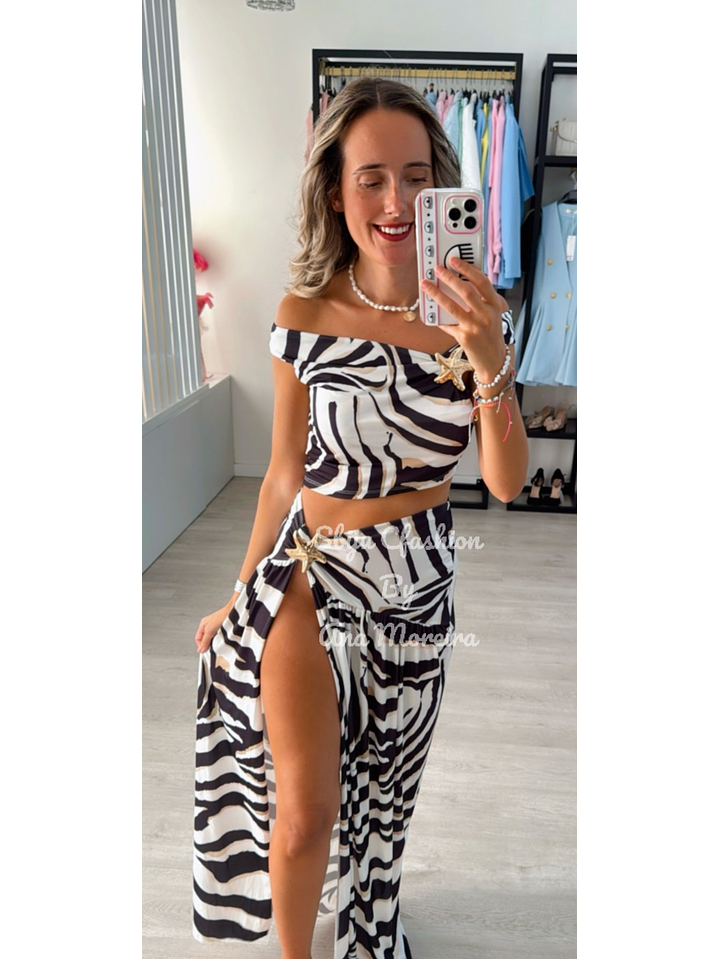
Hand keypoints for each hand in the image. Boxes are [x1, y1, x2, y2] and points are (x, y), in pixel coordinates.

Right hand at [194, 603, 231, 653]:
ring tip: (218, 641)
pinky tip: (223, 639)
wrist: (233, 612)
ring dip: (214, 642)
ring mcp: (215, 627)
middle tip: (212, 647)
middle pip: (205, 639)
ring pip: (212, 639)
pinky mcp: (222, 629)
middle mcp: (208, 626)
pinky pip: (218, 637)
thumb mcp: (209, 631)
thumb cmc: (221, 617)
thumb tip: (200, 650)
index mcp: (203, 625)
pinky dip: (220, 639)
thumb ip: (204, 641)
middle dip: (208, 644)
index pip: (198, 639)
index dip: (200, 645)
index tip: (205, 650)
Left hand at [420, 256, 509, 382]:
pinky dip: (437, 317)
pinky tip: (428, 310)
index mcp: (495, 305)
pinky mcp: (464, 337)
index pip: (482, 282)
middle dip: (449, 277)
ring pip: (452, 306)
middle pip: (466, 291)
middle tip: (436, 268)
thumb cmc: (491, 334)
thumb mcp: (492, 315)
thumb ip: (482, 300)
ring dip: (436, 293)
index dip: (467, 269)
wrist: (494, 361)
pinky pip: (446, 324)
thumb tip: (459, 282)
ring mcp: (475, 326)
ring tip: (425, 284)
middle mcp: (486, 314)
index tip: (454, 260)